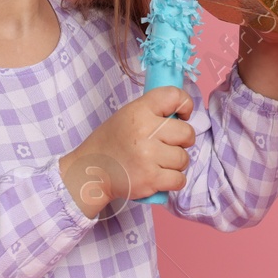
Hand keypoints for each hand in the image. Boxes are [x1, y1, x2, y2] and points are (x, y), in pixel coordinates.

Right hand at [59, 85, 195, 217]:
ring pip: (184, 158)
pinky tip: (160, 177)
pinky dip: (173, 180)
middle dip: (182, 141)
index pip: (174, 96)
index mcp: (139, 111)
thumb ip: (152, 112)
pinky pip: (180, 179)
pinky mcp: (151, 178)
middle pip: (187, 133)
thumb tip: (181, 115)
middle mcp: (144, 131)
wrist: (90, 171)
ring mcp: (148, 156)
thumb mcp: (126, 116)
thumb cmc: (111, 143)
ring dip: (175, 163)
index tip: (182, 115)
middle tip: (167, 145)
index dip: (185, 105)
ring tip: (158, 163)